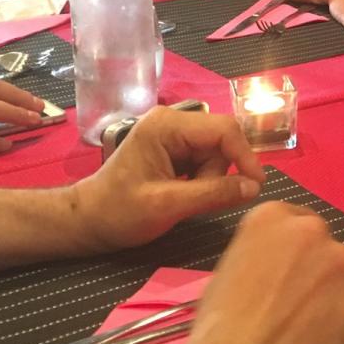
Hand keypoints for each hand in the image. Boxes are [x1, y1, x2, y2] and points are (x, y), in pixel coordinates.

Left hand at [71, 107, 264, 251]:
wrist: (88, 222)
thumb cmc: (119, 213)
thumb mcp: (167, 206)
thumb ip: (213, 194)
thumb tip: (254, 187)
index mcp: (167, 125)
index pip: (224, 130)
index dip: (246, 156)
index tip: (256, 186)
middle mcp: (173, 121)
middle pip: (222, 141)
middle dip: (220, 172)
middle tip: (198, 199)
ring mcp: (174, 134)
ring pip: (217, 153)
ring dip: (210, 179)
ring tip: (182, 198)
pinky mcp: (175, 148)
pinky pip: (207, 160)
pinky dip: (203, 179)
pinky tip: (181, 192)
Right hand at [142, 202, 343, 343]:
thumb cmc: (219, 330)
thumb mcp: (227, 274)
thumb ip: (260, 256)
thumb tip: (276, 269)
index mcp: (272, 217)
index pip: (295, 222)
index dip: (293, 253)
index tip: (288, 274)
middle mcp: (313, 229)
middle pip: (324, 247)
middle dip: (316, 272)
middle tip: (300, 305)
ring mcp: (343, 261)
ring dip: (336, 295)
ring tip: (312, 329)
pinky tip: (328, 343)